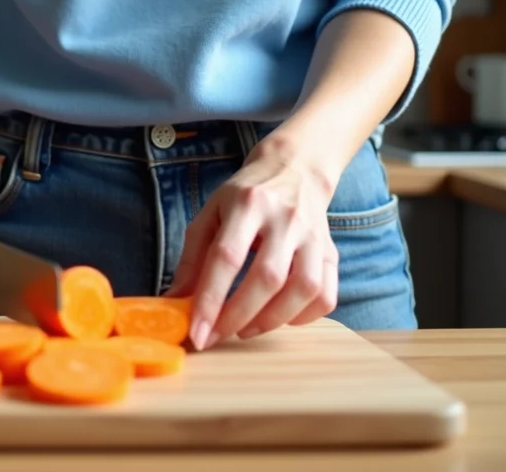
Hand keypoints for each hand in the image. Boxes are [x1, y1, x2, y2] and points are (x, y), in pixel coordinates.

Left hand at [167, 133, 339, 350]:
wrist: (295, 169)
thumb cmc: (244, 196)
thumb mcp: (210, 214)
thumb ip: (192, 258)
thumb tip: (174, 302)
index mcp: (247, 203)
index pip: (227, 257)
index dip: (210, 299)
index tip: (196, 332)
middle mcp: (285, 218)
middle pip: (267, 277)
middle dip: (238, 316)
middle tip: (217, 336)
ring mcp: (314, 235)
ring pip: (302, 289)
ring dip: (271, 320)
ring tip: (245, 329)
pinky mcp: (332, 251)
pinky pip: (326, 295)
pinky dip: (303, 316)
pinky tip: (279, 318)